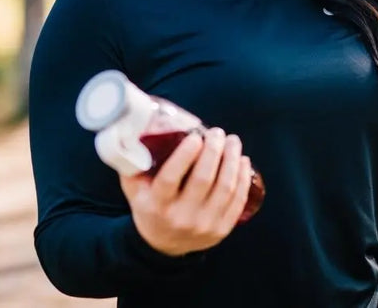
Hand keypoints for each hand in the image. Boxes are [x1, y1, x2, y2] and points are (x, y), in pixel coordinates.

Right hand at [119, 127, 253, 256]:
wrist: (163, 246)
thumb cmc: (149, 207)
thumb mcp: (134, 189)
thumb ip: (135, 164)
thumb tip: (140, 130)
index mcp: (157, 206)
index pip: (170, 178)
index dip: (184, 155)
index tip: (195, 136)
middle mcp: (181, 217)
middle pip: (203, 180)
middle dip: (213, 151)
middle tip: (217, 133)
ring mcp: (204, 226)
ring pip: (225, 188)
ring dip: (232, 160)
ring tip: (233, 141)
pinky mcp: (222, 230)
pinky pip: (238, 201)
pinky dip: (242, 178)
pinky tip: (242, 161)